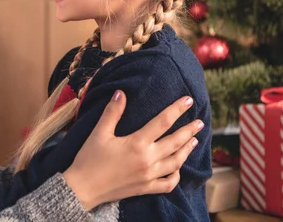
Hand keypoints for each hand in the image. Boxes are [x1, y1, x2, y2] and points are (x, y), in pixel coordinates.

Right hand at [62, 91, 201, 209]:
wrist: (83, 189)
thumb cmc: (89, 159)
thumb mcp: (99, 132)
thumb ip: (112, 112)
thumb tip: (121, 92)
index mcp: (137, 143)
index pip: (163, 122)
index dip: (176, 109)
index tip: (189, 101)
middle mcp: (147, 159)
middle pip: (175, 142)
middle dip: (189, 130)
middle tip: (200, 122)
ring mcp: (149, 176)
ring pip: (176, 162)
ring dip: (186, 150)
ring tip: (194, 141)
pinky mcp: (146, 188)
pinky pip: (168, 184)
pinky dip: (176, 175)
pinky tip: (178, 168)